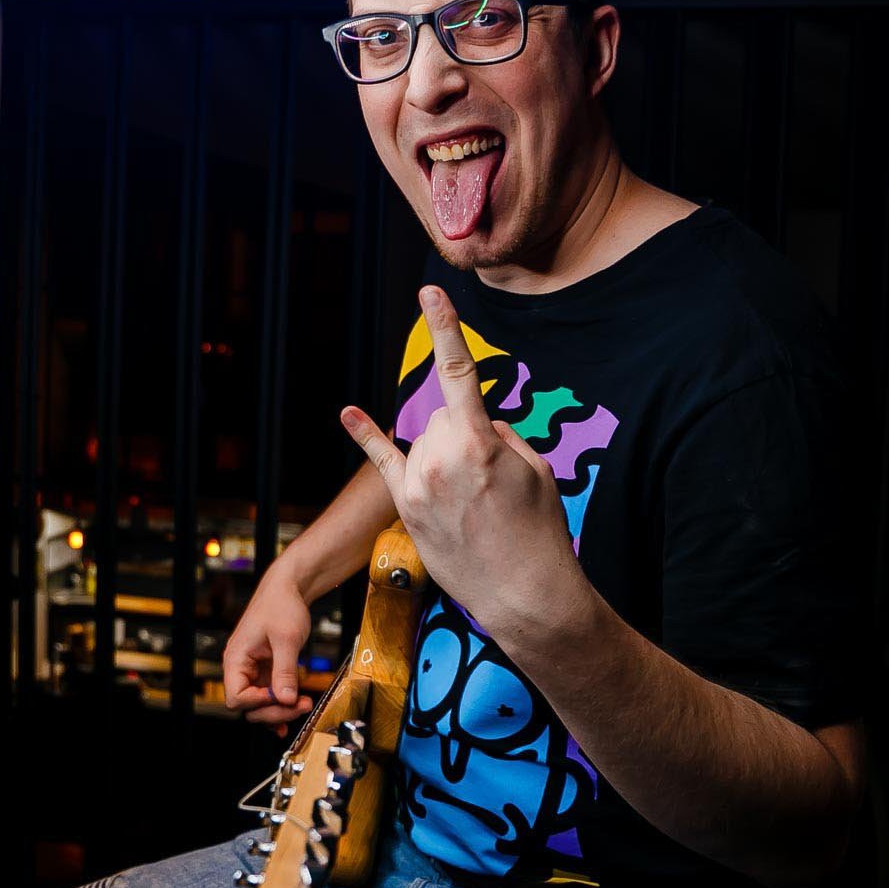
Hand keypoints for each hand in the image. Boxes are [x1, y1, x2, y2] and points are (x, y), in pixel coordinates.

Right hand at [222, 565, 316, 738]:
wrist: (287, 589)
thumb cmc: (281, 605)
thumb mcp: (286, 639)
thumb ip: (284, 671)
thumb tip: (286, 700)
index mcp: (236, 659)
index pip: (236, 698)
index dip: (259, 703)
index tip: (282, 697)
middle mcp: (240, 668)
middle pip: (248, 706)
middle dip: (274, 710)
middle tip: (301, 705)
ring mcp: (253, 670)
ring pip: (260, 704)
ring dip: (280, 709)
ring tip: (303, 704)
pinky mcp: (266, 670)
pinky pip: (269, 695)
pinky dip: (280, 705)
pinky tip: (292, 711)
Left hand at [339, 285, 588, 639]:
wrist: (523, 594)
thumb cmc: (539, 530)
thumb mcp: (536, 470)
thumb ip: (502, 436)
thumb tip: (477, 427)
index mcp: (480, 442)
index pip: (459, 372)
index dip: (445, 328)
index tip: (430, 293)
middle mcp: (441, 458)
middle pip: (446, 418)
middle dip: (468, 435)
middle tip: (494, 482)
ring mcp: (419, 484)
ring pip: (427, 441)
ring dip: (448, 456)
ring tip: (474, 501)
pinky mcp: (407, 507)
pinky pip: (383, 461)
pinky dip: (366, 434)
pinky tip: (348, 412)